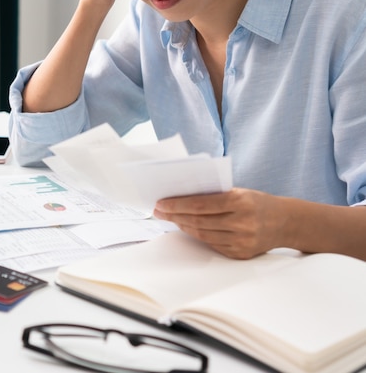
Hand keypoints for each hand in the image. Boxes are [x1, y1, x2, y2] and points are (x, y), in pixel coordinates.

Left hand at [153, 188, 288, 258]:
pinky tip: (187, 227)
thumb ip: (215, 196)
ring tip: (170, 218)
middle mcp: (242, 223)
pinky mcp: (240, 254)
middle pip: (198, 221)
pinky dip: (197, 235)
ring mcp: (241, 241)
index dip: (177, 205)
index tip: (161, 203)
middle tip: (159, 211)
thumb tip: (181, 197)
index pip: (200, 205)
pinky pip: (212, 244)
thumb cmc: (257, 202)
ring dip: (182, 226)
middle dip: (174, 215)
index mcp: (240, 202)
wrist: (286, 222)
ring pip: (202, 235)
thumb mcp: (240, 192)